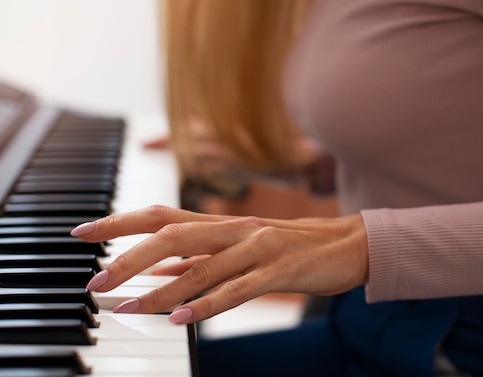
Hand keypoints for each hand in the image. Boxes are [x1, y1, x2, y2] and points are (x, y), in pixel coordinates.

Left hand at [70, 205, 367, 323]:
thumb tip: (158, 272)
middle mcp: (236, 229)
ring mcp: (258, 248)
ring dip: (159, 290)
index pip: (162, 214)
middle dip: (129, 257)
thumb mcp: (244, 247)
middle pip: (172, 234)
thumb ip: (203, 257)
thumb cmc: (294, 246)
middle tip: (96, 280)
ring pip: (200, 266)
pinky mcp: (280, 270)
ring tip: (126, 309)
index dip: (120, 221)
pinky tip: (180, 319)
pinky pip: (237, 289)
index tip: (83, 233)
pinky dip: (206, 304)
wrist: (348, 243)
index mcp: (224, 223)